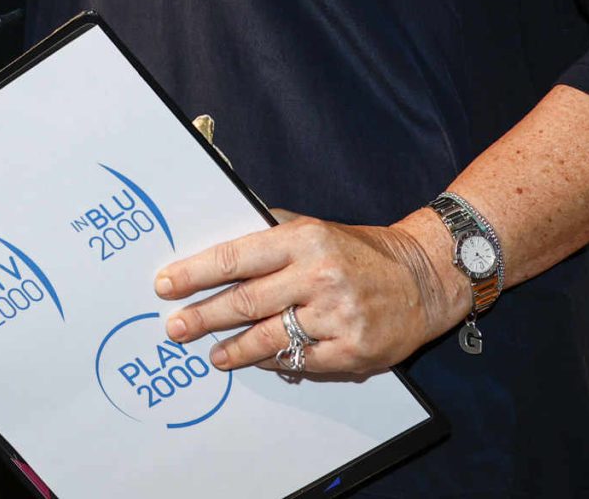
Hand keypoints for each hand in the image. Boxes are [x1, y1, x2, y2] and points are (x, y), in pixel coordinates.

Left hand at [151, 210, 465, 378]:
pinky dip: (274, 362)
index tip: (165, 284)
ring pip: (268, 338)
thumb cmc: (360, 251)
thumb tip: (222, 235)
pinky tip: (257, 360)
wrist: (424, 278)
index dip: (195, 273)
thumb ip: (272, 232)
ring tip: (211, 353)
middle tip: (175, 326)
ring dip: (233, 349)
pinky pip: (300, 361)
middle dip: (203, 316)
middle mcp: (318, 277)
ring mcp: (336, 317)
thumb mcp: (316, 227)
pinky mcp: (352, 350)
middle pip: (245, 302)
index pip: (235, 257)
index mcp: (303, 240)